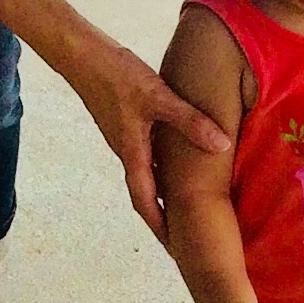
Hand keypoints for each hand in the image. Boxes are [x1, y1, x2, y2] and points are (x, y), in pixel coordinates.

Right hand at [62, 31, 227, 234]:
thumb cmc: (115, 75)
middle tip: (183, 234)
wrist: (81, 55)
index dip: (160, 225)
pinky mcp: (125, 123)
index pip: (146, 201)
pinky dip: (161, 167)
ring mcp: (124, 138)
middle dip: (163, 215)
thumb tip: (221, 145)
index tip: (173, 247)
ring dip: (162, 191)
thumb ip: (190, 121)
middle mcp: (127, 152)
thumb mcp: (158, 97)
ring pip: (146, 173)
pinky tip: (177, 160)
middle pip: (146, 193)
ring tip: (185, 203)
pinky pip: (145, 155)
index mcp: (133, 153)